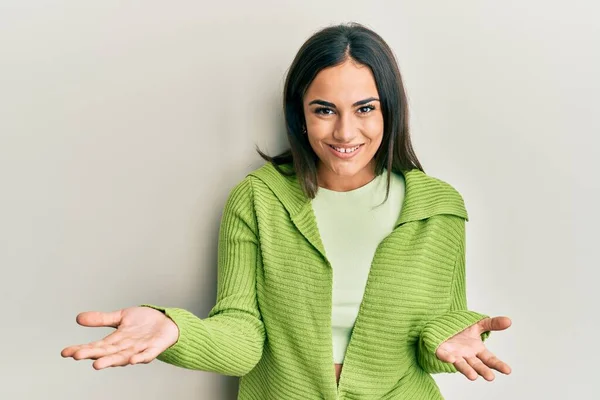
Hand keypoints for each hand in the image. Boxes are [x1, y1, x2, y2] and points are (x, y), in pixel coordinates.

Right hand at [61, 306, 178, 369]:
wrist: (167, 322)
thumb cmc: (144, 322)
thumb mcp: (120, 317)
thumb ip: (101, 319)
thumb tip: (78, 318)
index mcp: (115, 341)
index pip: (95, 346)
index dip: (81, 349)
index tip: (65, 352)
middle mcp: (125, 348)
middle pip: (106, 353)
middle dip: (92, 355)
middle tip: (77, 356)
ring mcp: (139, 350)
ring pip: (123, 357)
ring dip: (111, 361)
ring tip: (97, 364)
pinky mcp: (153, 349)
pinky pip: (146, 355)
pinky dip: (140, 359)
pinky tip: (132, 360)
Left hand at [435, 316, 511, 380]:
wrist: (442, 326)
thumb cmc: (461, 329)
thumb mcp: (478, 324)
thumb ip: (492, 324)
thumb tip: (509, 321)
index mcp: (477, 350)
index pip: (490, 359)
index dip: (498, 365)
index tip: (508, 370)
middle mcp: (467, 355)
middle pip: (477, 365)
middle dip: (483, 371)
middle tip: (490, 377)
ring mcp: (455, 355)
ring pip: (462, 365)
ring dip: (467, 370)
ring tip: (473, 377)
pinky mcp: (442, 352)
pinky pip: (444, 356)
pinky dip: (447, 358)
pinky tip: (452, 359)